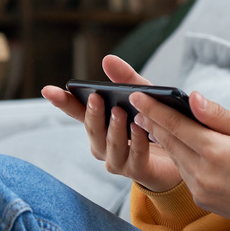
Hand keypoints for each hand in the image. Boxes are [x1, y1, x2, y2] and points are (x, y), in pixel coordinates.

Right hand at [41, 54, 183, 191]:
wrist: (182, 152)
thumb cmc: (157, 123)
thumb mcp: (144, 97)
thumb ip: (126, 80)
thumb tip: (108, 59)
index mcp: (101, 124)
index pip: (77, 112)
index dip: (62, 102)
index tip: (47, 89)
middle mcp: (104, 144)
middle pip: (92, 130)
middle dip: (93, 113)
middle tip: (96, 97)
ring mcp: (118, 160)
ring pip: (109, 145)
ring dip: (114, 128)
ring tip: (119, 112)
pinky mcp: (137, 171)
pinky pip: (134, 156)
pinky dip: (136, 142)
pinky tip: (139, 128)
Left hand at [134, 90, 229, 230]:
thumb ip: (219, 116)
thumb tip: (192, 98)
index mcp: (215, 151)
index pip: (175, 125)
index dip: (154, 109)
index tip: (137, 96)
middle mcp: (202, 173)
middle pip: (169, 142)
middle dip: (152, 122)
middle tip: (137, 107)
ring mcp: (200, 190)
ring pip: (175, 158)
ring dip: (164, 141)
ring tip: (153, 123)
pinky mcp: (202, 200)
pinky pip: (186, 174)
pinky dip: (181, 159)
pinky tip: (181, 149)